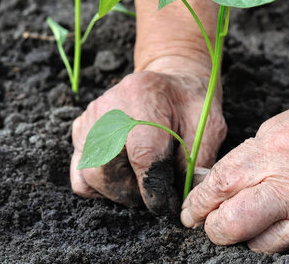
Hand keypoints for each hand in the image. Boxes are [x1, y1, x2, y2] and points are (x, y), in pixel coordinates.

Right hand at [70, 56, 226, 214]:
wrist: (171, 82)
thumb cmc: (190, 105)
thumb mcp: (208, 127)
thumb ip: (196, 163)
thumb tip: (183, 202)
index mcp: (144, 95)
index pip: (142, 154)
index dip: (155, 189)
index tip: (167, 206)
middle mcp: (109, 105)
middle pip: (107, 169)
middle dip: (133, 193)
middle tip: (156, 192)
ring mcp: (90, 117)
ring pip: (91, 174)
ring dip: (117, 189)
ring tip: (141, 179)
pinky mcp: (80, 129)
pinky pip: (80, 172)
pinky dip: (99, 183)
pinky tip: (122, 173)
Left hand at [180, 87, 288, 252]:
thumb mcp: (278, 128)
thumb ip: (245, 159)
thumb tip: (211, 186)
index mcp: (278, 150)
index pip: (222, 185)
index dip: (198, 202)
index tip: (189, 211)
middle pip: (234, 224)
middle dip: (214, 229)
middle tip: (209, 225)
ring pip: (261, 245)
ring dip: (249, 236)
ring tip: (257, 217)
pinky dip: (283, 238)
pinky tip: (288, 220)